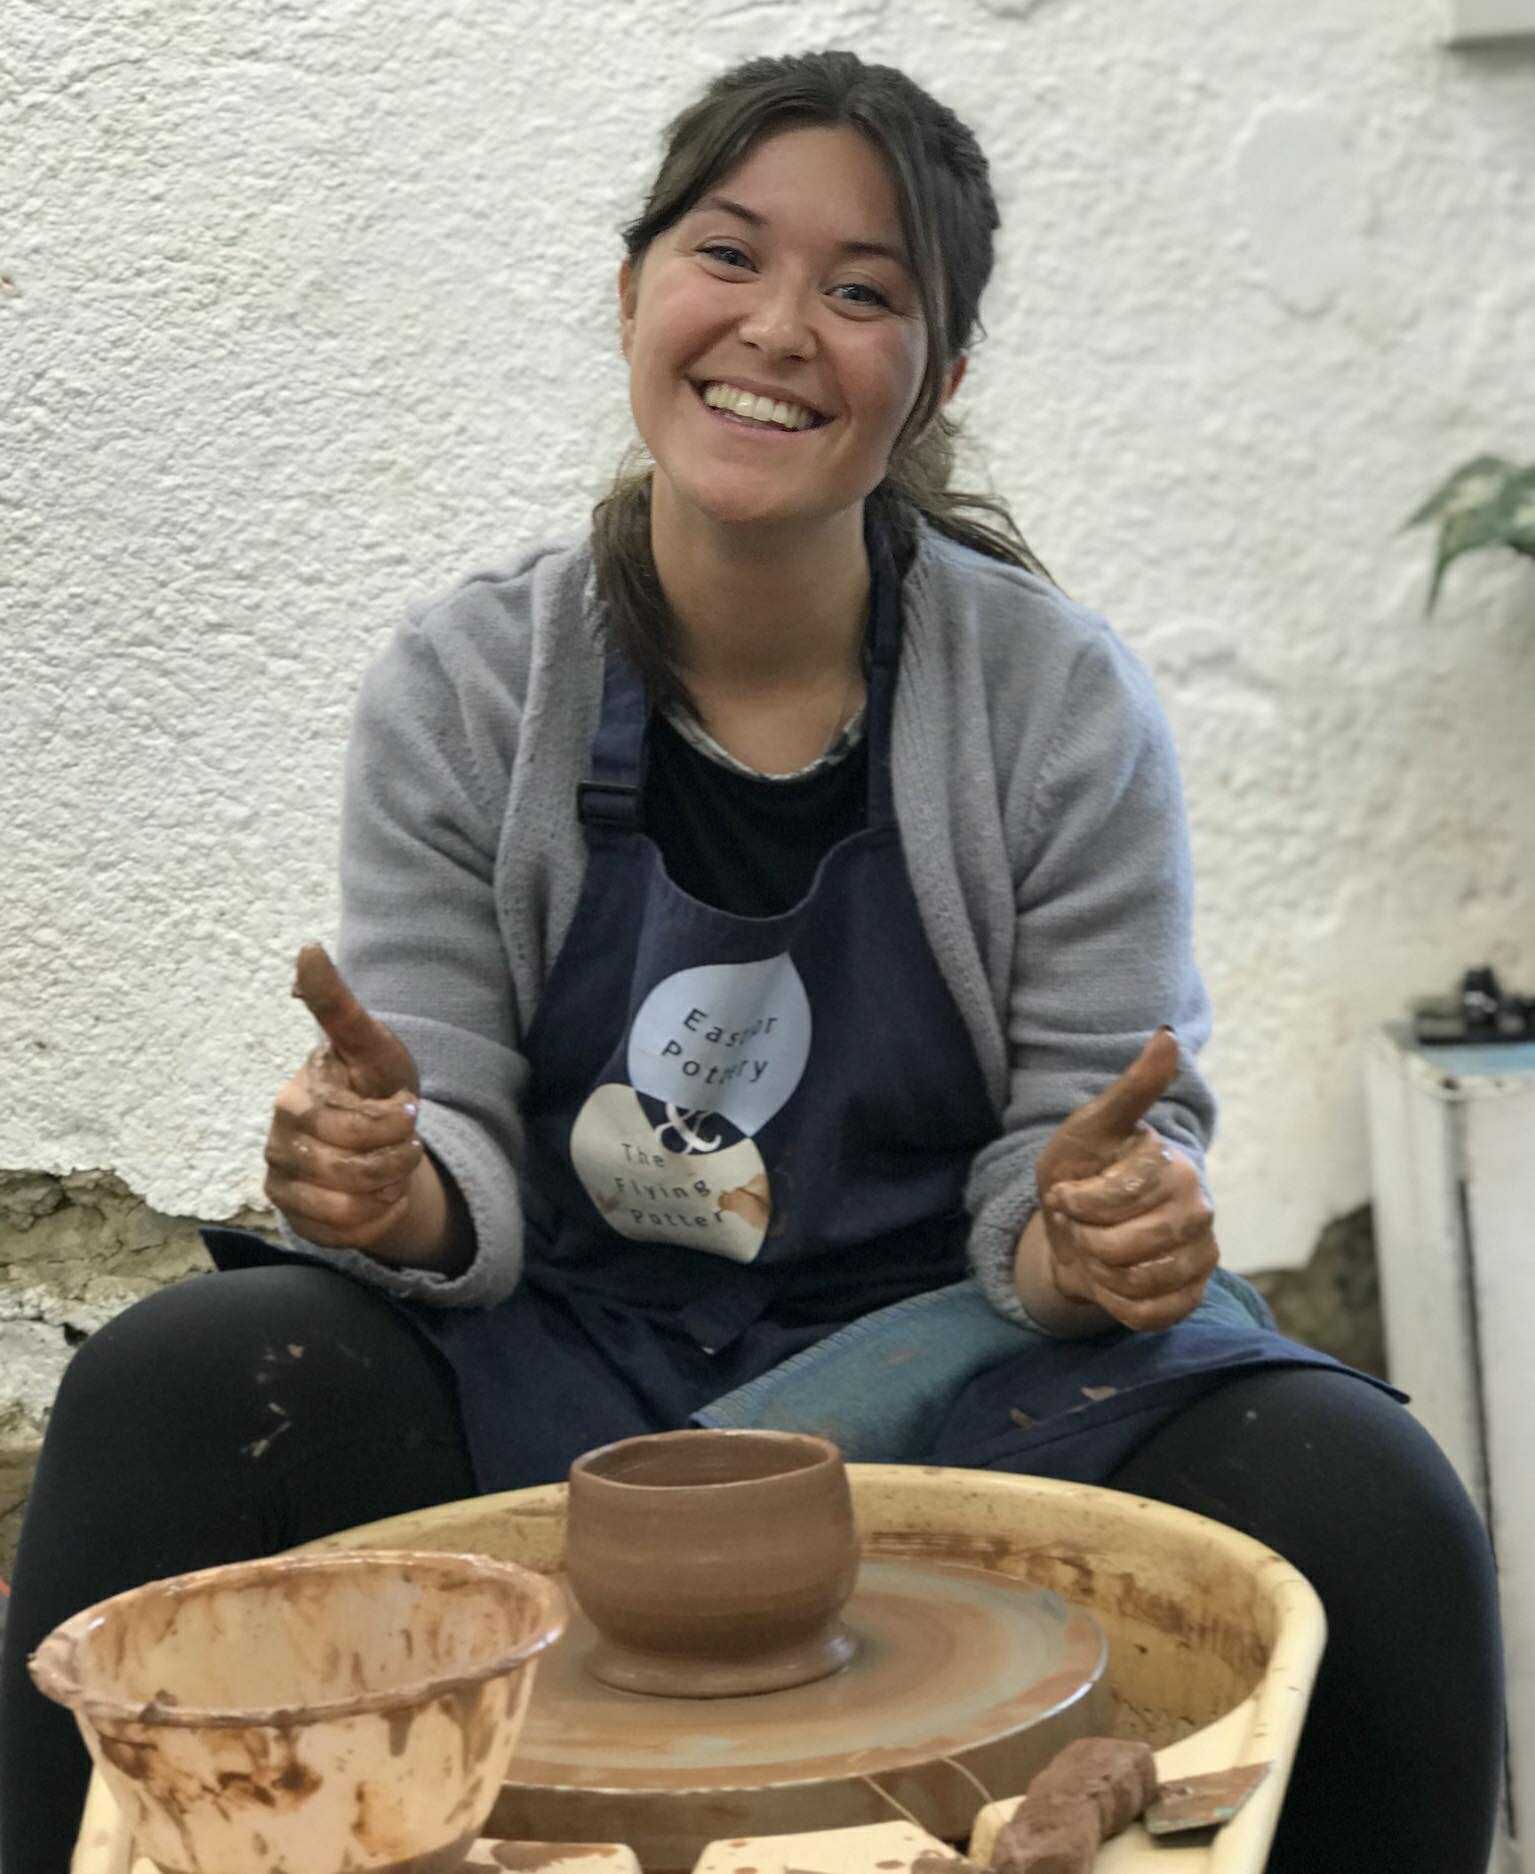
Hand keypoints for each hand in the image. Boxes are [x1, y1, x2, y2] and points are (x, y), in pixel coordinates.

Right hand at [263, 944, 426, 1251]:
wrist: (383, 1140)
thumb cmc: (375, 1085)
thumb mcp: (372, 1045)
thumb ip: (338, 1005)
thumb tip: (307, 948)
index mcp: (294, 1099)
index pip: (348, 1125)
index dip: (391, 1123)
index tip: (409, 1108)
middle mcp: (278, 1143)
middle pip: (350, 1169)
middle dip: (396, 1156)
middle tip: (407, 1139)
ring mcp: (282, 1183)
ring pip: (346, 1205)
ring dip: (387, 1186)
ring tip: (393, 1165)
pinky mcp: (295, 1219)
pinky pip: (342, 1233)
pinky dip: (375, 1216)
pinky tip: (379, 1193)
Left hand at [1035, 1028, 1217, 1330]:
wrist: (1079, 1226)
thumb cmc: (1083, 1170)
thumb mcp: (1091, 1126)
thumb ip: (1131, 1089)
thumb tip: (1166, 1035)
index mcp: (1174, 1167)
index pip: (1115, 1198)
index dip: (1076, 1202)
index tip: (1064, 1194)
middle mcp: (1200, 1210)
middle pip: (1124, 1246)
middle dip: (1086, 1239)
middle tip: (1083, 1226)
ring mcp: (1202, 1255)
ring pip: (1137, 1283)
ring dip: (1099, 1272)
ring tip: (1098, 1249)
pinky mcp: (1194, 1293)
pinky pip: (1150, 1315)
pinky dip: (1117, 1304)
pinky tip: (1113, 1280)